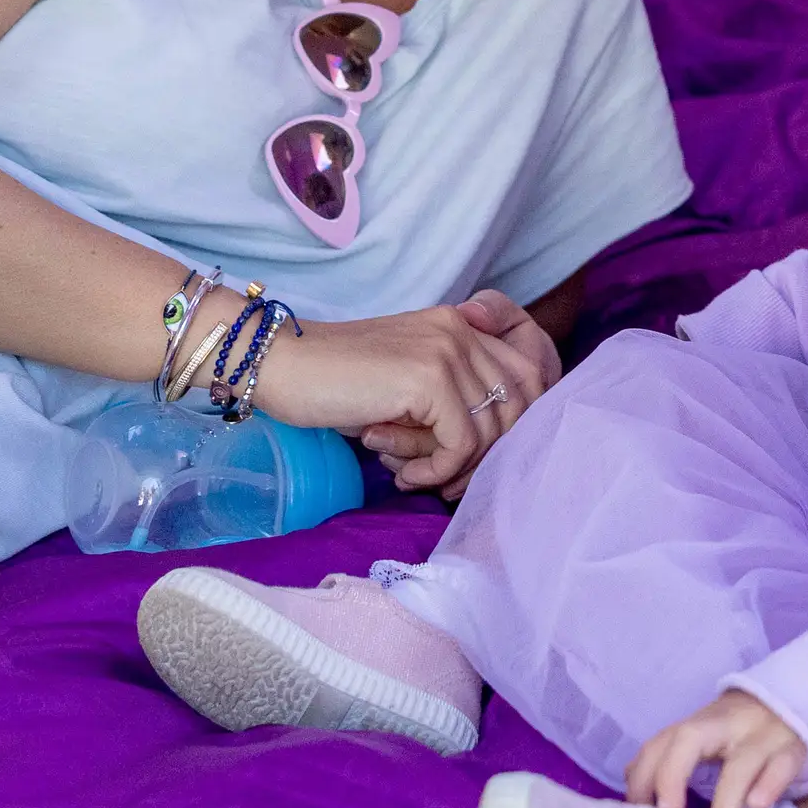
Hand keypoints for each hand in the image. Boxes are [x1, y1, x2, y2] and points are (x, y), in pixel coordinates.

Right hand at [249, 292, 556, 493]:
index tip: (469, 462)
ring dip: (455, 467)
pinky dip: (437, 469)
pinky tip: (403, 473)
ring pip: (492, 429)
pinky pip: (461, 442)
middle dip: (488, 456)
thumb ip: (450, 401)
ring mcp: (448, 349)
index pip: (527, 377)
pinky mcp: (429, 377)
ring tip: (412, 473)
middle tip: (444, 482)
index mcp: (460, 325)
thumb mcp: (405, 387)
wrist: (280, 366)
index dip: (511, 429)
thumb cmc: (334, 385)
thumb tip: (491, 450)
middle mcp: (462, 330)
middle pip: (519, 406)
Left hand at [624, 688, 806, 807]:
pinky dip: (769, 786)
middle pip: (689, 740)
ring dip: (726, 806)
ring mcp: (760, 736)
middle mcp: (724, 726)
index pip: (658, 745)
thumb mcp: (700, 739)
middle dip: (671, 777)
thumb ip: (668, 758)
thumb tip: (633, 786)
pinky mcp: (793, 749)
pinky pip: (782, 766)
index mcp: (695, 726)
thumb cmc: (735, 732)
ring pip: (741, 764)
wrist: (789, 701)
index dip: (642, 780)